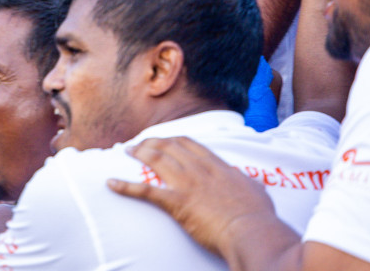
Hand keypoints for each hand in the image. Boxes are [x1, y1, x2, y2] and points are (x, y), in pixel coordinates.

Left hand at [108, 137, 278, 258]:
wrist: (250, 230)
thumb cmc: (258, 216)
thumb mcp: (256, 192)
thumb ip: (248, 184)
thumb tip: (252, 184)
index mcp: (217, 165)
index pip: (190, 144)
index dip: (173, 139)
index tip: (163, 139)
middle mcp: (199, 169)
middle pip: (169, 147)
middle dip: (152, 142)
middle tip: (139, 144)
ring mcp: (187, 184)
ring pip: (156, 160)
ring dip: (139, 153)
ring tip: (126, 151)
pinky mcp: (177, 202)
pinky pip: (146, 191)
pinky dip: (126, 186)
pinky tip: (111, 183)